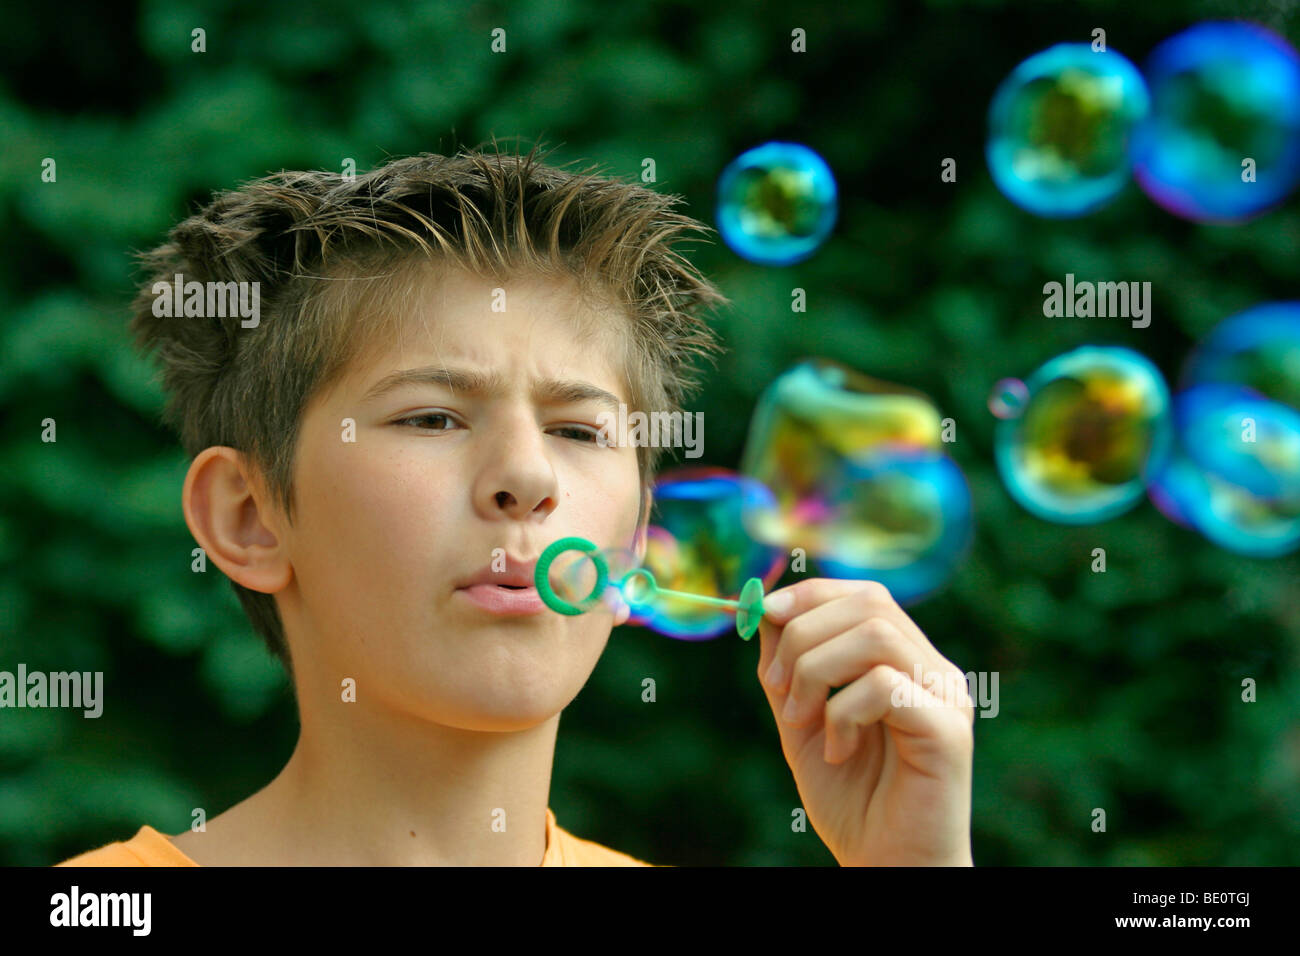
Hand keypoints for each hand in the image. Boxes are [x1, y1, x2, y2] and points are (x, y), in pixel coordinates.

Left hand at [756, 578, 974, 865]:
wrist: (885, 864)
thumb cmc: (851, 799)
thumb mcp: (802, 722)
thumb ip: (787, 669)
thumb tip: (763, 610)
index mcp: (905, 661)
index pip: (865, 596)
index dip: (811, 595)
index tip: (763, 614)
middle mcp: (933, 670)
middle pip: (869, 604)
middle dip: (804, 635)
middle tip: (778, 688)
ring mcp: (946, 696)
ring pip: (875, 636)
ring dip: (817, 672)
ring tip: (802, 721)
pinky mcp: (948, 730)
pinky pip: (885, 686)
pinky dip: (843, 713)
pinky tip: (839, 751)